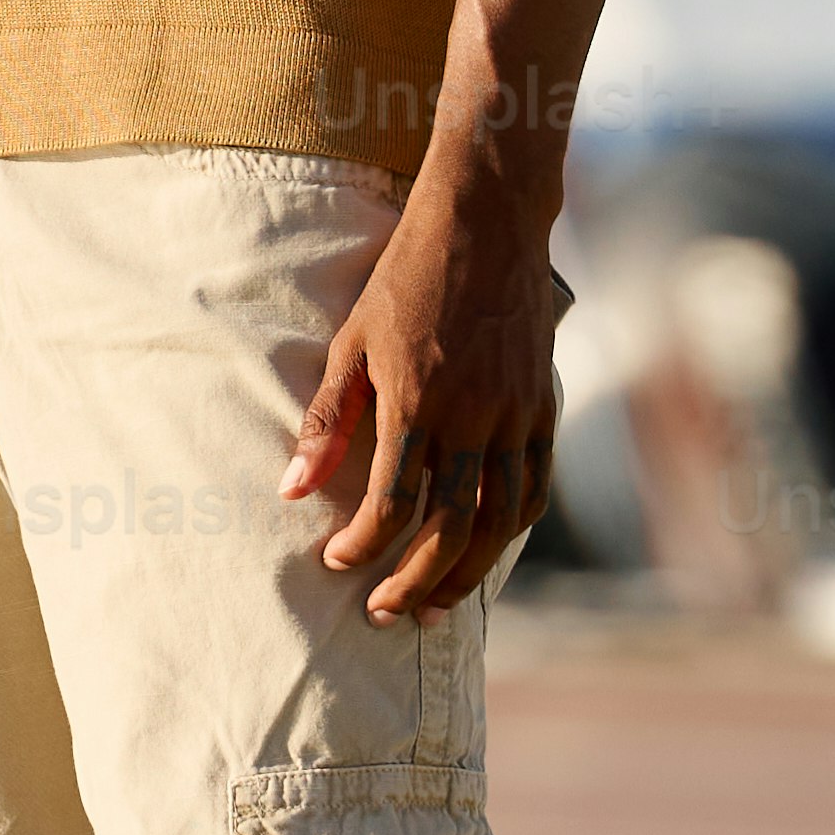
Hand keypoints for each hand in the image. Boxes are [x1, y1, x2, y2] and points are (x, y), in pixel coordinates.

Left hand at [285, 150, 564, 623]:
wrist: (488, 220)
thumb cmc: (407, 276)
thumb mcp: (351, 339)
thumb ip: (327, 420)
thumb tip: (292, 491)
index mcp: (418, 401)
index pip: (391, 504)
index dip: (363, 546)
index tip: (338, 564)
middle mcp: (473, 415)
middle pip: (450, 528)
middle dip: (415, 582)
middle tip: (385, 614)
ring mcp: (515, 413)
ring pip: (499, 520)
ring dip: (467, 571)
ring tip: (435, 602)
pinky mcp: (543, 404)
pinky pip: (534, 485)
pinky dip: (510, 528)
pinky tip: (485, 547)